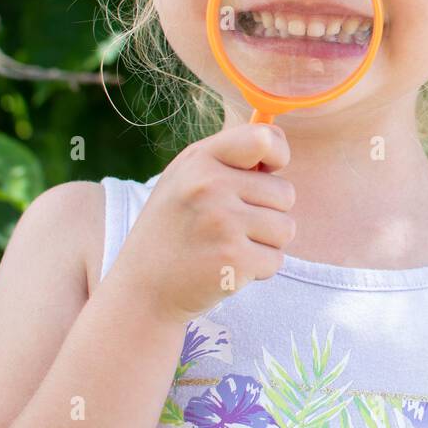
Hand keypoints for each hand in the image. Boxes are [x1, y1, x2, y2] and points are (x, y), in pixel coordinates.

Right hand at [109, 123, 296, 324]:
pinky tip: (226, 267)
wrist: (142, 290)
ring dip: (265, 243)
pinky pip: (276, 259)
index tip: (269, 170)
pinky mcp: (234, 260)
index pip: (264, 138)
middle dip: (267, 212)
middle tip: (230, 226)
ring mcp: (223, 223)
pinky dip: (258, 269)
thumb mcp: (187, 179)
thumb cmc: (174, 228)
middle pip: (285, 193)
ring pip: (285, 228)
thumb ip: (229, 158)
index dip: (278, 154)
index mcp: (200, 160)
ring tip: (227, 246)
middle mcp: (211, 186)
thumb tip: (278, 148)